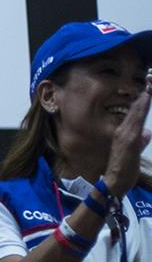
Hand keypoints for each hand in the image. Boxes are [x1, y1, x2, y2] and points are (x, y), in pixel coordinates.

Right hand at [104, 73, 151, 196]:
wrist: (114, 183)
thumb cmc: (124, 171)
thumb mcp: (134, 154)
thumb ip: (140, 142)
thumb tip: (147, 134)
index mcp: (125, 132)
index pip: (136, 112)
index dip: (144, 98)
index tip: (150, 85)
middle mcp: (124, 130)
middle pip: (137, 107)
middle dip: (146, 92)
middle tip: (151, 77)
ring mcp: (125, 134)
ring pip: (137, 111)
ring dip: (145, 97)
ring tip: (151, 84)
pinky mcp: (128, 139)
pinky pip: (136, 120)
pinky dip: (141, 108)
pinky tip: (146, 99)